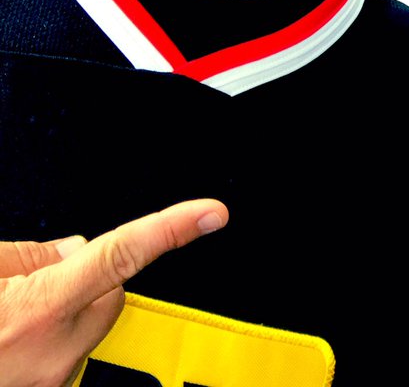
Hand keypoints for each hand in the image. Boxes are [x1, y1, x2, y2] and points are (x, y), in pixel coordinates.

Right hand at [0, 198, 227, 386]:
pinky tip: (12, 335)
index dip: (173, 229)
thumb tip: (74, 250)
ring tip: (9, 313)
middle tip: (28, 280)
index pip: (123, 254)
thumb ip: (33, 254)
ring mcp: (49, 383)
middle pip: (110, 292)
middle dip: (87, 274)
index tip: (212, 213)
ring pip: (86, 326)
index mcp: (40, 308)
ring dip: (65, 309)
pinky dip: (49, 339)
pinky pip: (64, 355)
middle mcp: (52, 354)